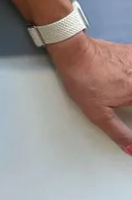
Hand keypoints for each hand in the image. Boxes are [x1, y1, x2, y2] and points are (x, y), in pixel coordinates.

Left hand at [46, 31, 131, 155]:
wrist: (74, 53)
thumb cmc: (83, 80)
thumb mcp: (98, 114)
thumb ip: (117, 132)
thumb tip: (131, 148)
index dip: (131, 112)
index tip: (127, 111)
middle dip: (131, 102)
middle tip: (124, 103)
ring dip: (130, 87)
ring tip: (120, 91)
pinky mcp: (131, 51)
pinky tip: (127, 77)